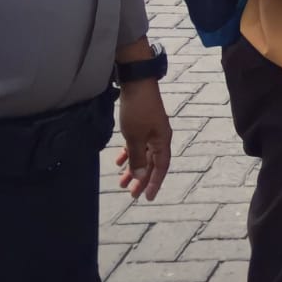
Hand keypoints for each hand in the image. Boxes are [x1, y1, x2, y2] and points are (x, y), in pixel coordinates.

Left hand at [115, 79, 171, 200]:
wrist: (136, 83)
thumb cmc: (138, 111)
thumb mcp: (135, 137)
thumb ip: (137, 157)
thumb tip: (139, 177)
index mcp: (162, 140)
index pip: (161, 166)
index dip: (155, 183)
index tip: (147, 197)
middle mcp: (159, 137)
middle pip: (151, 163)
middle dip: (141, 179)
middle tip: (130, 194)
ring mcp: (151, 130)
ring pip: (143, 154)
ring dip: (133, 168)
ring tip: (121, 181)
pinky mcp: (142, 124)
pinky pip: (137, 145)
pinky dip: (129, 153)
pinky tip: (119, 160)